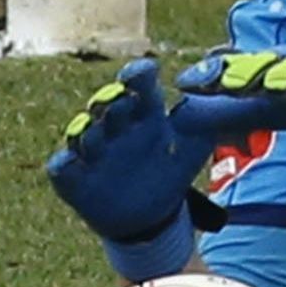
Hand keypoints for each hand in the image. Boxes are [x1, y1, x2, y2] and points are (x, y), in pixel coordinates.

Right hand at [45, 60, 221, 280]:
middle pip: (107, 104)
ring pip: (83, 131)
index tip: (144, 72)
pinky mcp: (76, 177)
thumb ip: (207, 120)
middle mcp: (116, 125)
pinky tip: (69, 161)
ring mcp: (94, 151)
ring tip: (91, 132)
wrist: (152, 214)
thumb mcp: (196, 145)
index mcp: (144, 112)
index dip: (138, 74)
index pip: (139, 83)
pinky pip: (62, 167)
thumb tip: (223, 93)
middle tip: (117, 102)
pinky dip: (63, 163)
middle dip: (109, 101)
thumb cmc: (172, 169)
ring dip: (85, 129)